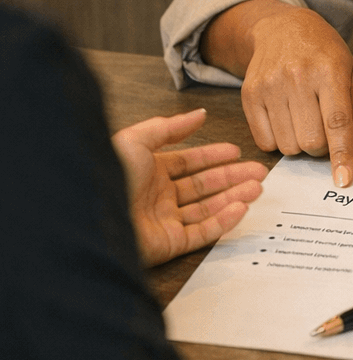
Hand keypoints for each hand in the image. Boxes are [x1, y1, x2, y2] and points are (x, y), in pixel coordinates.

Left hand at [111, 108, 268, 266]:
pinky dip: (223, 221)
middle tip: (258, 171)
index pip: (189, 163)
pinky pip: (201, 233)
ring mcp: (163, 221)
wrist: (87, 216)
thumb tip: (199, 115)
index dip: (213, 156)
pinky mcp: (167, 245)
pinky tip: (240, 207)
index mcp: (149, 171)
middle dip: (232, 178)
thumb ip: (170, 127)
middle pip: (204, 187)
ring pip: (207, 209)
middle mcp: (157, 197)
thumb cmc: (107, 175)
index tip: (236, 151)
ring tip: (256, 187)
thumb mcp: (137, 140)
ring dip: (234, 197)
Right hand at [238, 5, 352, 186]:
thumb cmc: (323, 54)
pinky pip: (264, 142)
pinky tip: (285, 119)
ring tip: (304, 119)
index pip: (337, 122)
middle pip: (311, 141)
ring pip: (288, 146)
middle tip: (323, 127)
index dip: (341, 155)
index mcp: (329, 70)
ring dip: (300, 144)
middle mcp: (297, 76)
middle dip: (322, 146)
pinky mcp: (248, 94)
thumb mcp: (352, 77)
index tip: (343, 180)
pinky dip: (278, 141)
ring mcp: (269, 85)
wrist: (282, 27)